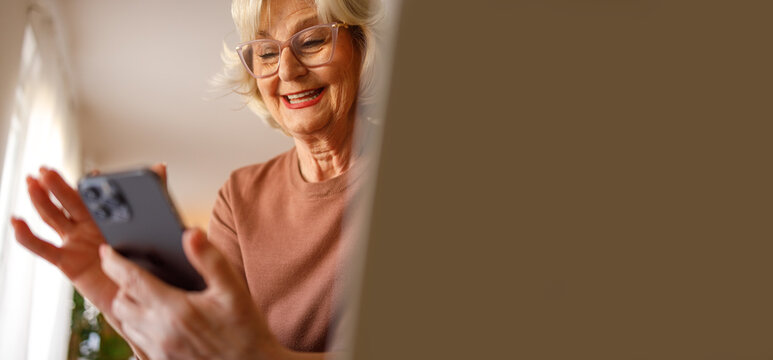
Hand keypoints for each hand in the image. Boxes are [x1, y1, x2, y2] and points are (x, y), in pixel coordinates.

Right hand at [11, 163, 167, 314]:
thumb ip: (156, 196)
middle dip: (57, 184)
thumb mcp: (153, 227)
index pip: (95, 196)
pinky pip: (43, 248)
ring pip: (53, 218)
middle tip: (46, 169)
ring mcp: (74, 243)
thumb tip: (160, 167)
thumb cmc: (145, 263)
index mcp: (107, 217)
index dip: (91, 185)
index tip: (94, 176)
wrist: (139, 296)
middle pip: (68, 202)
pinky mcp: (67, 262)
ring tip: (31, 182)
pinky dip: (27, 236)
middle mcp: (88, 227)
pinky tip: (16, 222)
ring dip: (40, 200)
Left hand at [100, 228, 287, 359]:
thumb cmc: (246, 330)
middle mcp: (160, 333)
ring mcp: (159, 351)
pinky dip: (139, 326)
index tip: (106, 251)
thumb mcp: (234, 290)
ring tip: (145, 295)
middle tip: (133, 273)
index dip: (114, 263)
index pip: (131, 280)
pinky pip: (137, 341)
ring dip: (129, 307)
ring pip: (125, 324)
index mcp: (175, 310)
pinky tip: (158, 320)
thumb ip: (211, 260)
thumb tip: (191, 234)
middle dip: (122, 285)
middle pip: (121, 303)